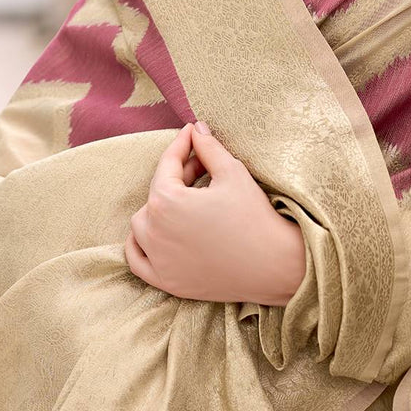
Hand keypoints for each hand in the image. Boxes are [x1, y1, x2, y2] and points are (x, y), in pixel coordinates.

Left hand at [124, 122, 307, 305]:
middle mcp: (153, 232)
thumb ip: (208, 147)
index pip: (167, 165)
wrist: (273, 265)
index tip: (191, 132)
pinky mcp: (166, 281)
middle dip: (176, 176)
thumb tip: (197, 128)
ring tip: (184, 200)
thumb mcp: (232, 172)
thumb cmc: (253, 217)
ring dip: (157, 209)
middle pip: (156, 194)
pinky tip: (158, 233)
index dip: (181, 144)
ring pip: (142, 225)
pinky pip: (137, 259)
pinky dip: (141, 245)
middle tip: (202, 167)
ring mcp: (157, 260)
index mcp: (166, 202)